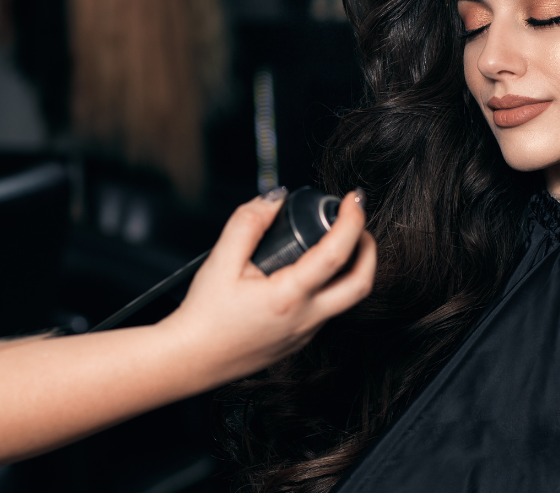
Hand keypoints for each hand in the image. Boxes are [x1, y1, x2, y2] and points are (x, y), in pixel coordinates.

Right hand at [158, 190, 376, 382]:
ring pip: (345, 300)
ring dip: (350, 268)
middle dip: (368, 248)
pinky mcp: (298, 342)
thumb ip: (248, 223)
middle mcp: (305, 319)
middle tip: (358, 224)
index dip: (352, 220)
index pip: (337, 253)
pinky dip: (330, 286)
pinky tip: (309, 272)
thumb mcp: (220, 260)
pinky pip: (326, 311)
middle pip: (361, 284)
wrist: (190, 360)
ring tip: (335, 242)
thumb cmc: (203, 317)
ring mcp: (304, 334)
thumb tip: (274, 200)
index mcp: (289, 297)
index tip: (353, 200)